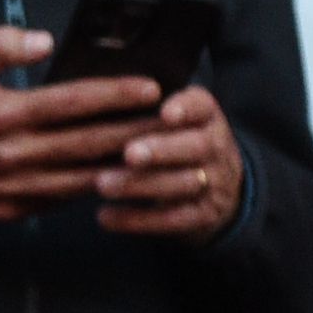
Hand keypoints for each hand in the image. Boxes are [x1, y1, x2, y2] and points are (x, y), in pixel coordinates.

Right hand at [0, 26, 163, 221]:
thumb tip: (44, 39)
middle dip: (137, 131)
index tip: (152, 89)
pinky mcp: (8, 210)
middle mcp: (13, 153)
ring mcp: (12, 186)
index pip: (76, 102)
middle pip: (90, 142)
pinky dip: (90, 190)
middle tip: (174, 122)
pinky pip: (60, 201)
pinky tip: (116, 178)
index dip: (118, 95)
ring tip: (158, 153)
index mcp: (4, 113)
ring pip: (82, 178)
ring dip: (123, 167)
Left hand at [92, 84, 246, 239]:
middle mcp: (216, 148)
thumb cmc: (176, 142)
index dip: (186, 109)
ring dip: (142, 185)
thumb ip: (144, 107)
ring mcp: (214, 184)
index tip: (165, 113)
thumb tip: (92, 91)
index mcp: (206, 118)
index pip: (203, 107)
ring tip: (103, 184)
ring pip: (182, 184)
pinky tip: (106, 217)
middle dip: (162, 150)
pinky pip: (173, 220)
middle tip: (129, 153)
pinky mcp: (202, 216)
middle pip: (196, 147)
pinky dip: (138, 220)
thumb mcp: (175, 120)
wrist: (219, 187)